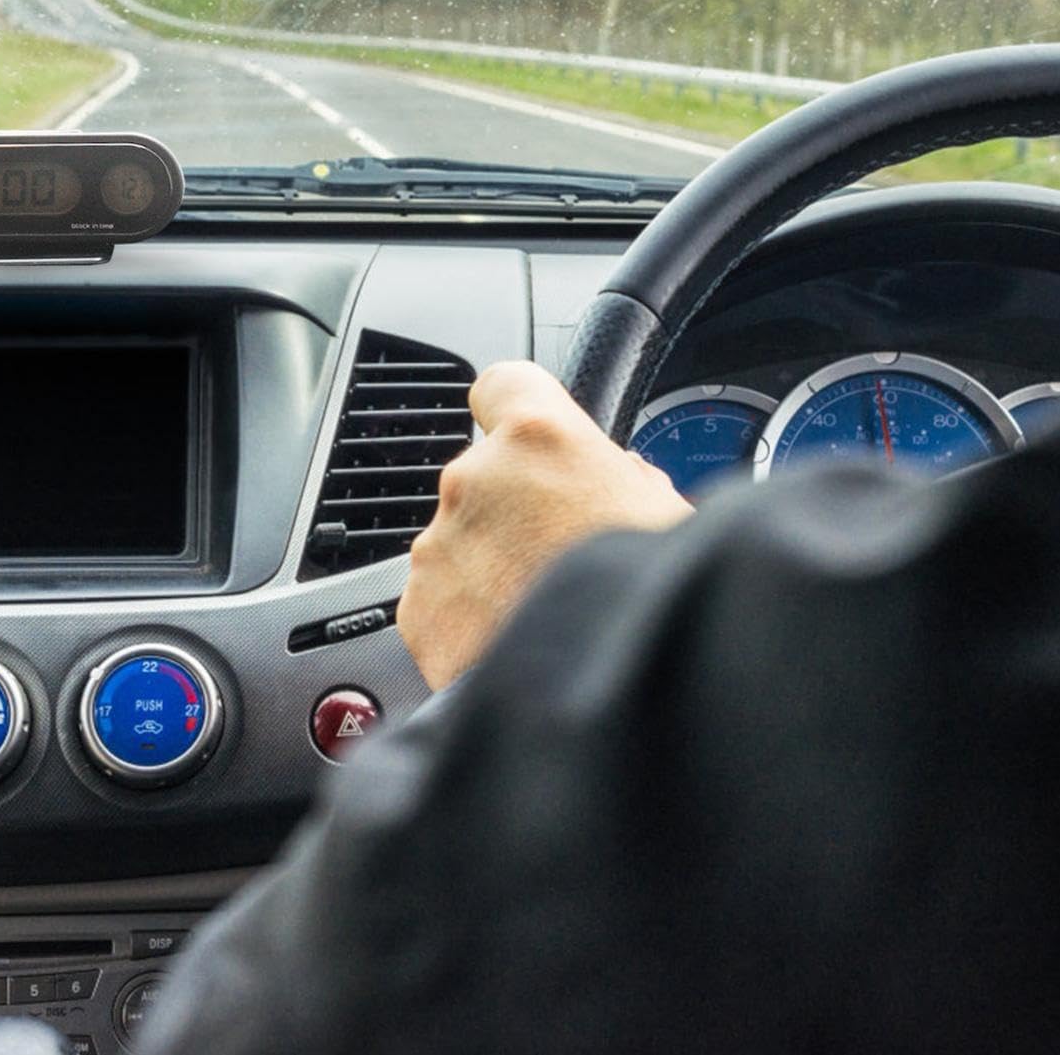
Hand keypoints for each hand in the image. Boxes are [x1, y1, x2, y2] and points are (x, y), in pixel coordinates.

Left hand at [398, 361, 692, 689]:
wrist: (608, 706)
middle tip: (565, 557)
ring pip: (461, 540)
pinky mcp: (417, 607)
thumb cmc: (654, 609)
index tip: (530, 435)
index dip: (518, 410)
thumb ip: (627, 479)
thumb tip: (618, 476)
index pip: (504, 383)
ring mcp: (438, 544)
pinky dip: (467, 619)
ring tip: (543, 613)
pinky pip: (440, 598)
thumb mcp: (672, 519)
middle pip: (487, 475)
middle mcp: (474, 478)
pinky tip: (514, 646)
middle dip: (516, 509)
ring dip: (491, 567)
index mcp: (540, 437)